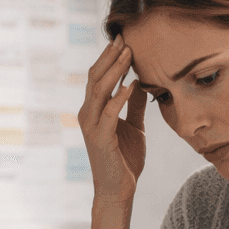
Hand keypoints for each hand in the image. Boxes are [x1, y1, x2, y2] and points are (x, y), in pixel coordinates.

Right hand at [77, 36, 146, 204]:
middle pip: (95, 78)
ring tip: (128, 54)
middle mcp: (88, 114)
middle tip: (124, 38)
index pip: (99, 77)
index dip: (109, 57)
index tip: (124, 39)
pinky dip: (119, 97)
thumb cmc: (124, 160)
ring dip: (114, 70)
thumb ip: (133, 105)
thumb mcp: (134, 127)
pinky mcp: (101, 139)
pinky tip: (131, 84)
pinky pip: (109, 113)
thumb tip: (140, 82)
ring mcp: (92, 126)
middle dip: (110, 57)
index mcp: (93, 110)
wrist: (119, 190)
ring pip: (99, 90)